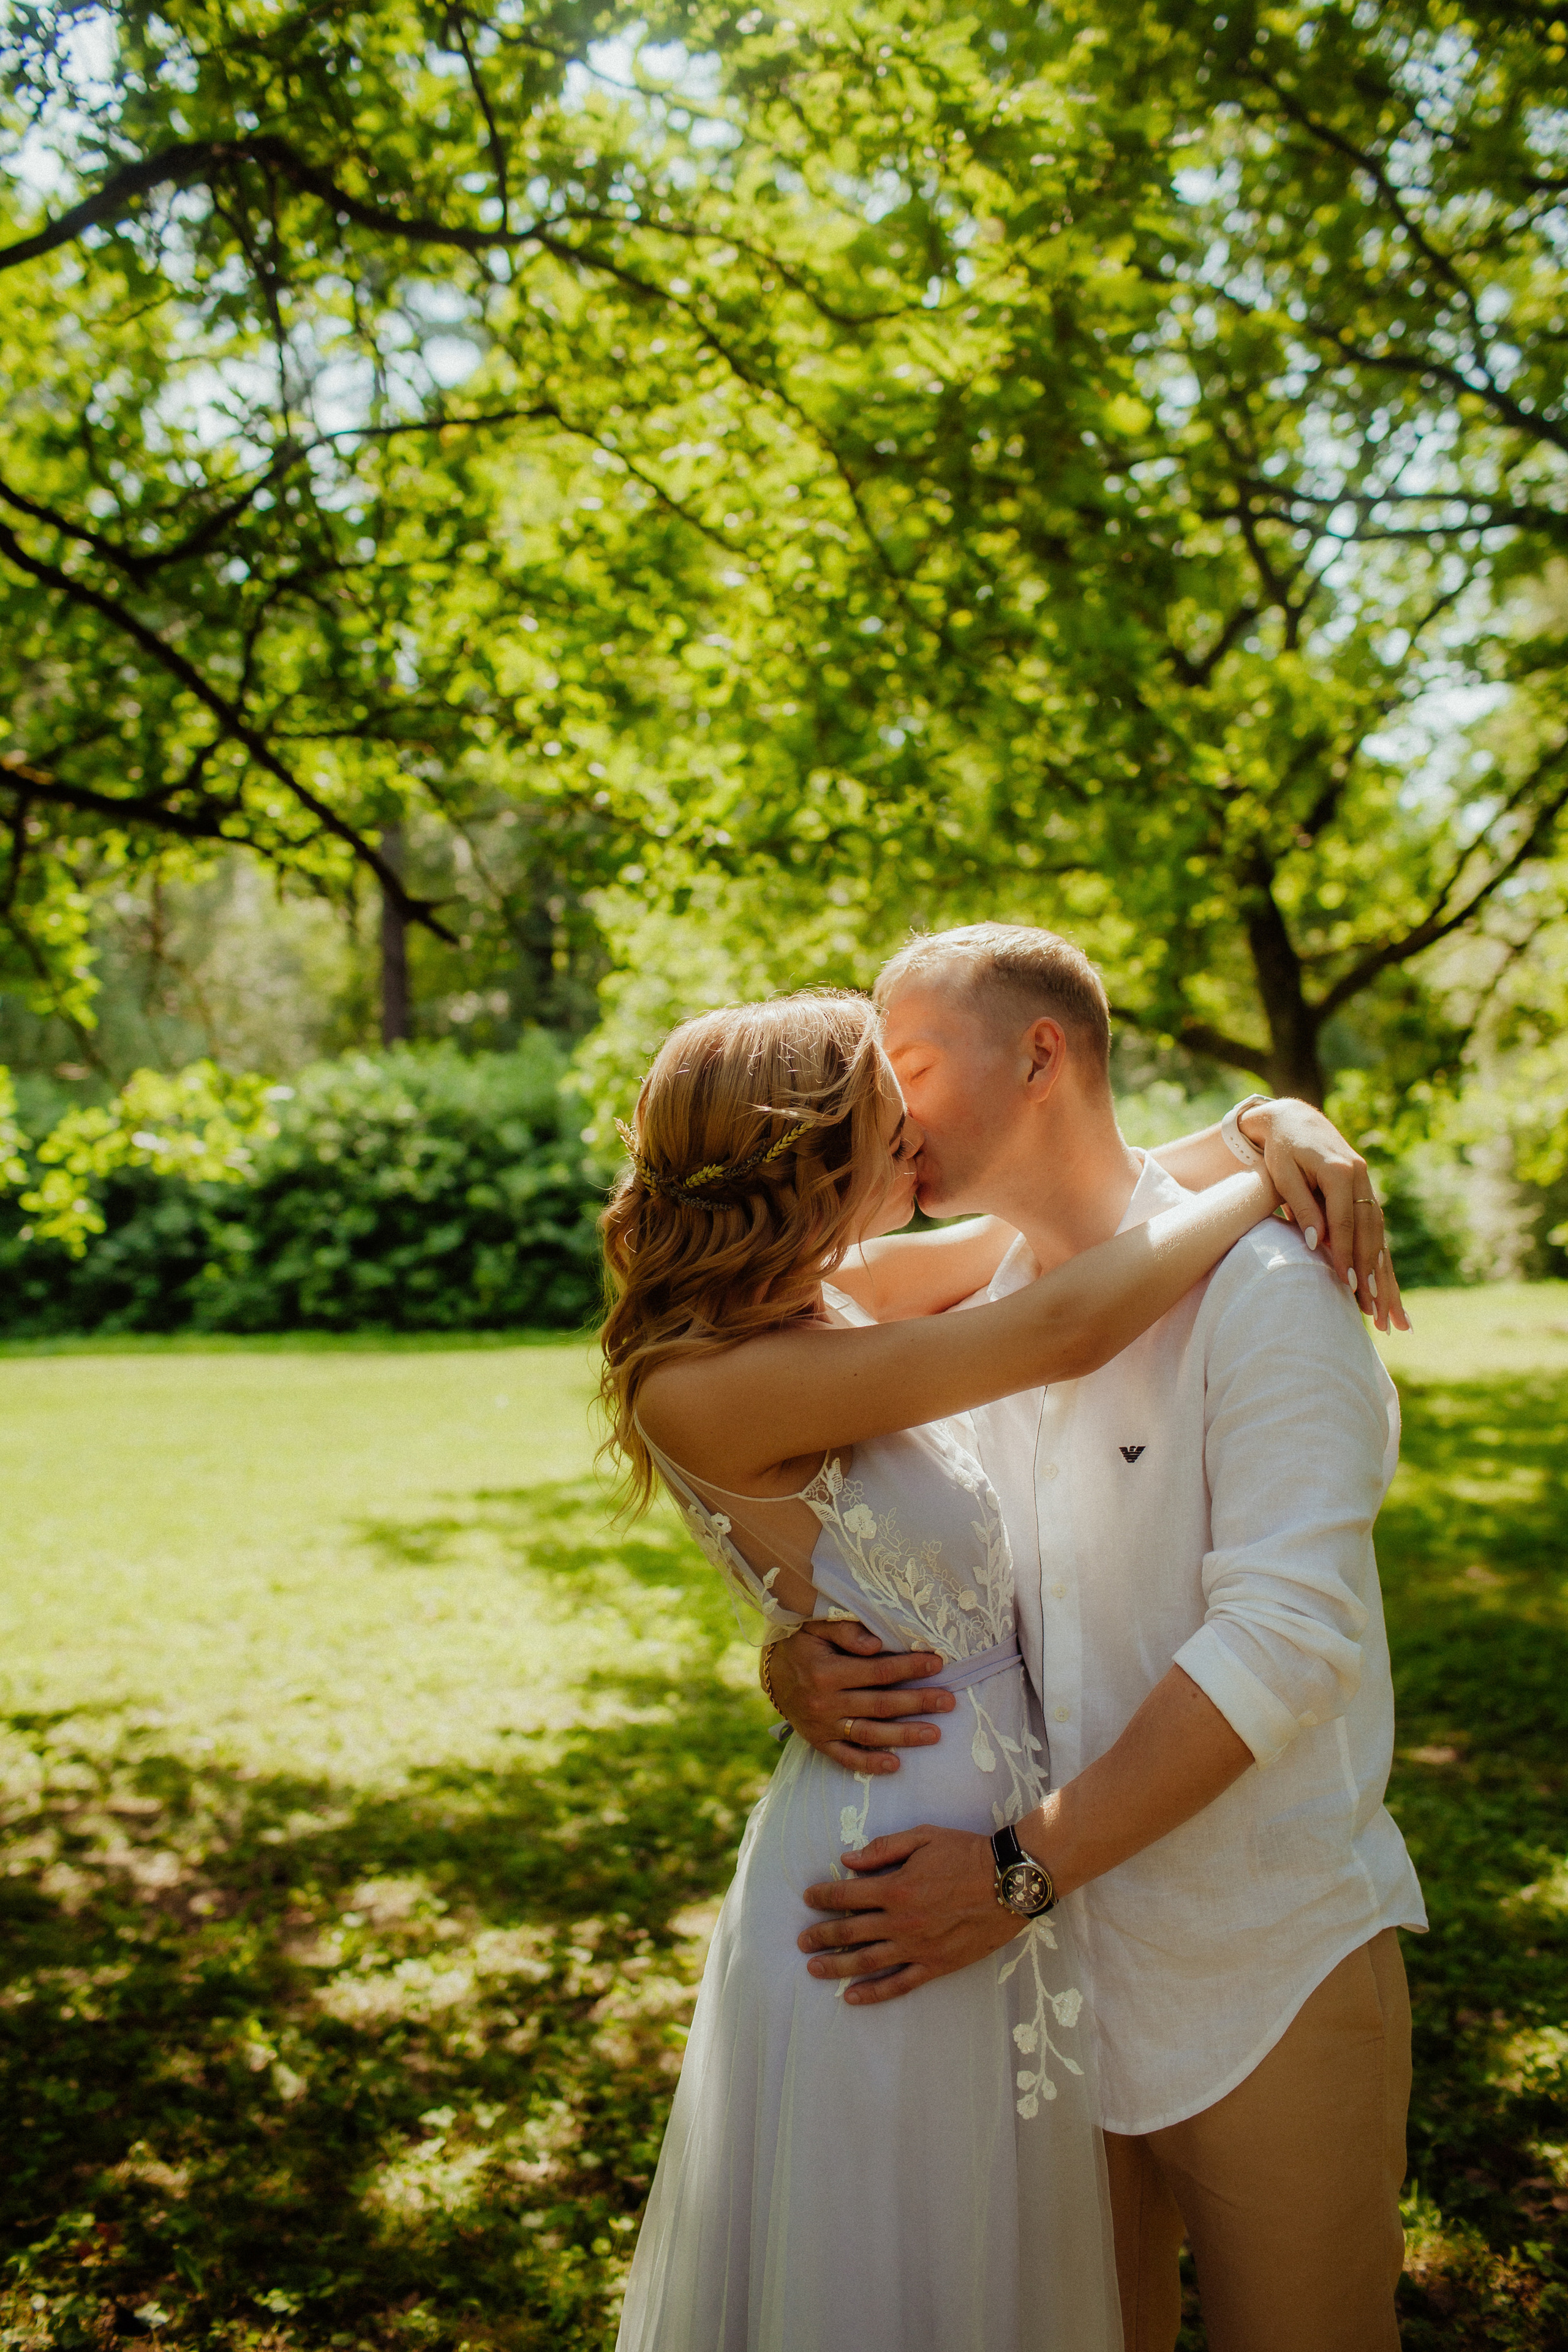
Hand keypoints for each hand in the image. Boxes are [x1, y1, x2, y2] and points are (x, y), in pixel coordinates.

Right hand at [767, 1620, 954, 1774]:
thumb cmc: (802, 1643)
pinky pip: (846, 1757)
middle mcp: (825, 1703)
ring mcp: (822, 1726)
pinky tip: (895, 1766)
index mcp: (827, 1672)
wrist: (770, 1672)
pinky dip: (870, 1763)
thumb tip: (877, 1644)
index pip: (879, 1671)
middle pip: (881, 1705)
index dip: (910, 1668)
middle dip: (918, 1703)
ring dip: (904, 1736)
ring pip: (870, 1734)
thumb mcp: (817, 1627)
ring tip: (935, 1734)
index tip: (937, 1664)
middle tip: (949, 1701)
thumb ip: (846, 1632)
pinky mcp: (818, 1742)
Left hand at [798, 1825, 1017, 2003]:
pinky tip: (851, 1997)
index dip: (822, 1896)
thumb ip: (883, 1849)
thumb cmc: (966, 1853)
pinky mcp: (936, 1965)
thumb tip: (848, 1860)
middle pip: (849, 1933)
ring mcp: (917, 1947)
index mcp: (895, 1887)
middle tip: (801, 1941)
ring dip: (836, 1967)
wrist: (1009, 1882)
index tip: (808, 1898)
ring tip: (814, 1969)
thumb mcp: (923, 1837)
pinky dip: (872, 1993)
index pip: (846, 1895)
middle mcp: (900, 1922)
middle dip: (821, 1936)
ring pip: (866, 1962)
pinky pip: (898, 1984)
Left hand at [1238, 1099, 1409, 1334]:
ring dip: (1383, 1274)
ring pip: (1379, 1234)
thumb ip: (1302, 1206)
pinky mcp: (1364, 1192)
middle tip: (1376, 1311)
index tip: (1347, 1285)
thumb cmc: (1281, 1149)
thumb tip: (1317, 1244)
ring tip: (1389, 1312)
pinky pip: (1376, 1230)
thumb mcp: (1284, 1174)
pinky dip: (1380, 1258)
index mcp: (1341, 1171)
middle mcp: (1361, 1177)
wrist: (1294, 1119)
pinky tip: (1385, 1284)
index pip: (1345, 1222)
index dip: (1346, 1255)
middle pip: (1370, 1233)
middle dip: (1372, 1274)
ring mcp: (1366, 1184)